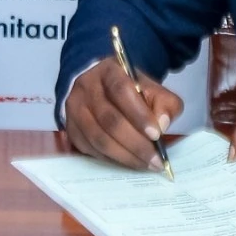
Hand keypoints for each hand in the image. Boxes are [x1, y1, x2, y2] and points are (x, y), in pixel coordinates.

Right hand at [62, 56, 184, 171]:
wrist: (102, 89)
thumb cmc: (131, 90)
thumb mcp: (152, 88)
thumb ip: (165, 103)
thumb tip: (162, 124)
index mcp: (109, 71)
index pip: (121, 91)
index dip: (139, 114)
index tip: (156, 135)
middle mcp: (86, 87)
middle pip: (109, 119)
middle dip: (135, 143)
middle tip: (155, 160)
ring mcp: (74, 109)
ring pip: (98, 138)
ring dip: (124, 156)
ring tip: (145, 164)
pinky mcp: (70, 129)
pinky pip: (89, 149)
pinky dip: (110, 159)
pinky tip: (128, 162)